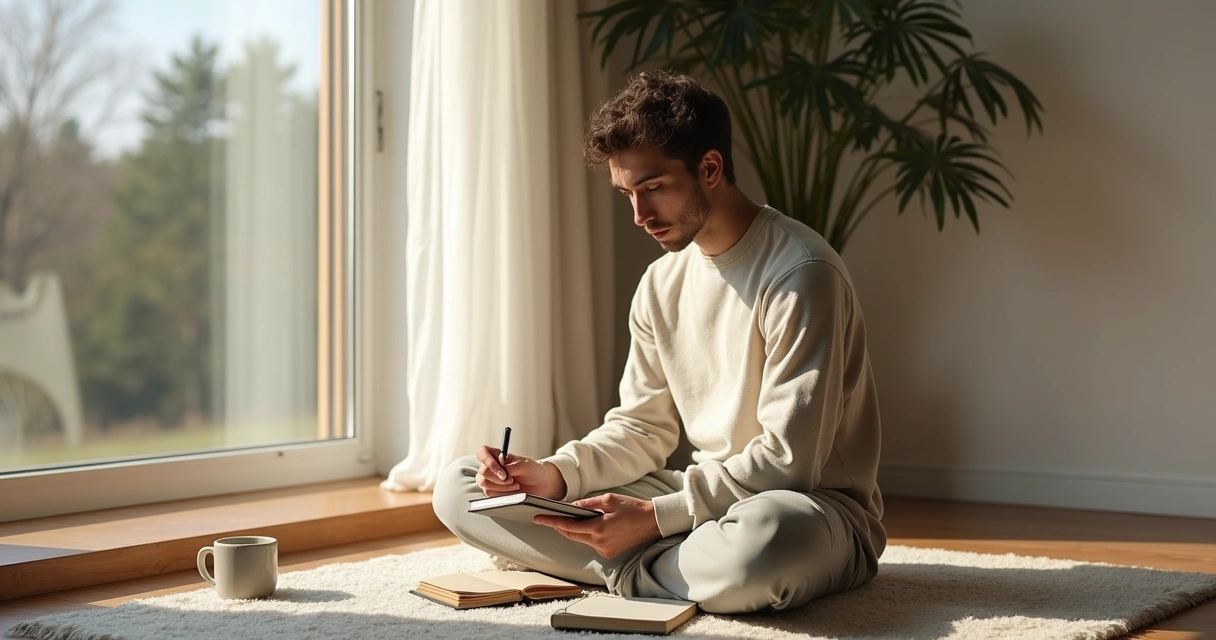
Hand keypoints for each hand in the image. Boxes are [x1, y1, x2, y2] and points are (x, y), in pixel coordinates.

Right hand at [474, 446, 566, 498]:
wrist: (540, 484)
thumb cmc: (533, 470)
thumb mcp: (526, 464)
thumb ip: (513, 465)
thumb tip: (502, 467)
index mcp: (498, 456)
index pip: (483, 453)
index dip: (488, 461)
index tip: (502, 471)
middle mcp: (491, 467)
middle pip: (483, 471)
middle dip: (498, 478)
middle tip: (512, 480)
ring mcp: (490, 480)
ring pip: (484, 483)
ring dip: (500, 486)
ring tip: (515, 485)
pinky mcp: (493, 491)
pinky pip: (489, 493)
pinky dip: (501, 493)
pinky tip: (512, 492)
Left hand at [532, 493, 661, 558]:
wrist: (652, 522)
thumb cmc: (632, 508)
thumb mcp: (608, 499)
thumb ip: (587, 503)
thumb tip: (571, 506)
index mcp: (598, 528)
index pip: (568, 526)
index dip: (551, 522)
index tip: (538, 518)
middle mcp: (599, 542)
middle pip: (571, 535)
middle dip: (558, 526)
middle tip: (546, 518)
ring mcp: (604, 550)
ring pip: (580, 540)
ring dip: (572, 530)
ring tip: (564, 519)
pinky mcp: (609, 553)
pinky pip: (590, 543)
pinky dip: (585, 535)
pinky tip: (584, 526)